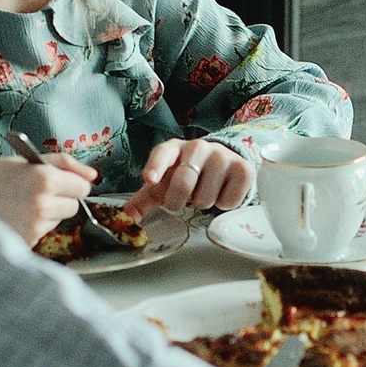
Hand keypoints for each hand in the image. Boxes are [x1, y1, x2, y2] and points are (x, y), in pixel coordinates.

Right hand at [0, 153, 94, 244]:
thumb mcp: (23, 160)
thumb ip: (62, 163)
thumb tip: (93, 175)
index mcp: (45, 180)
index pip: (83, 187)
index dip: (70, 183)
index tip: (56, 182)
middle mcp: (43, 205)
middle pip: (73, 206)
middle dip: (59, 200)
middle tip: (33, 193)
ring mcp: (35, 227)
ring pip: (57, 221)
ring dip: (45, 215)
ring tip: (17, 205)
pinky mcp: (25, 243)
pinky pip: (40, 234)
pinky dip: (30, 227)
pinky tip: (11, 218)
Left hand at [119, 138, 250, 220]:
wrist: (223, 163)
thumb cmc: (187, 175)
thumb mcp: (163, 185)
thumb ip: (142, 202)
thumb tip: (122, 219)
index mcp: (173, 149)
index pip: (162, 154)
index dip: (155, 166)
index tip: (149, 180)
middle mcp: (198, 147)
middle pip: (184, 182)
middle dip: (178, 201)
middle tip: (182, 201)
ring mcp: (222, 156)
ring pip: (206, 196)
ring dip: (203, 203)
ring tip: (204, 193)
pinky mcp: (243, 169)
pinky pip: (229, 200)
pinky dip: (223, 204)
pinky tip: (222, 193)